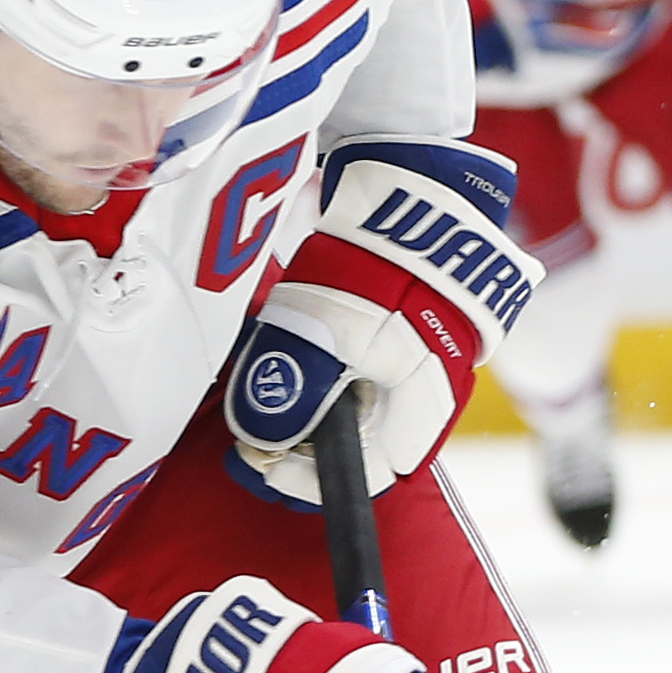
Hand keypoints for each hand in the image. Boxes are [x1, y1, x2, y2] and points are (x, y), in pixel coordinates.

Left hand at [221, 141, 537, 505]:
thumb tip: (263, 439)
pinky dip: (313, 369)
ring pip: (349, 408)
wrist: (419, 191)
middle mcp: (424, 396)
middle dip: (298, 444)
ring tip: (258, 387)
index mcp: (422, 411)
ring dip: (302, 405)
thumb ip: (295, 388)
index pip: (367, 477)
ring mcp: (412, 363)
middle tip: (247, 435)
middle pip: (355, 447)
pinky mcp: (394, 332)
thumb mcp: (332, 331)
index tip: (258, 464)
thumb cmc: (386, 266)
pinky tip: (278, 349)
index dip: (306, 481)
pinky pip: (350, 369)